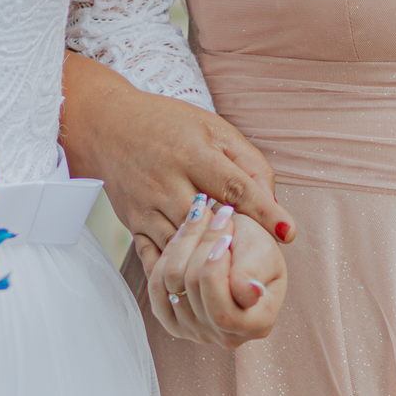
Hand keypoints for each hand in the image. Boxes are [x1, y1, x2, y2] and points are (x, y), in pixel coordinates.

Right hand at [60, 58, 295, 264]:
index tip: (287, 232)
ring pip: (184, 245)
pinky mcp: (132, 223)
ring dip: (209, 257)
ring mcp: (146, 205)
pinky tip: (199, 271)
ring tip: (232, 262)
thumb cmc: (168, 125)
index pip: (235, 186)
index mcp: (192, 153)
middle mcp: (167, 181)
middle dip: (236, 240)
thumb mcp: (213, 129)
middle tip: (260, 253)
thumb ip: (248, 162)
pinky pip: (159, 256)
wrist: (107, 126)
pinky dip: (182, 266)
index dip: (264, 211)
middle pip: (209, 223)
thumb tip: (273, 203)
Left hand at [146, 205, 285, 347]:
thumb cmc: (257, 246)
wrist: (240, 244)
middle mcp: (228, 337)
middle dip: (199, 245)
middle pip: (194, 290)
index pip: (224, 310)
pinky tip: (181, 238)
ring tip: (197, 219)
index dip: (216, 267)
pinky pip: (156, 289)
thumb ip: (253, 271)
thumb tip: (247, 292)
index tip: (227, 232)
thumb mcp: (263, 250)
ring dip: (182, 244)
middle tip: (209, 212)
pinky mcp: (173, 321)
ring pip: (173, 284)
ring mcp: (197, 333)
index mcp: (258, 324)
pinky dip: (165, 258)